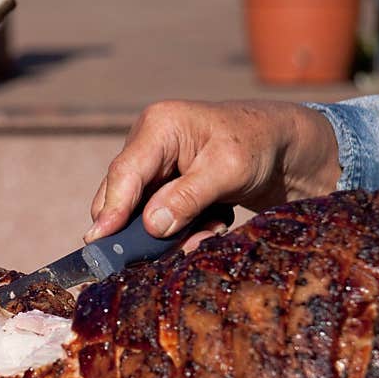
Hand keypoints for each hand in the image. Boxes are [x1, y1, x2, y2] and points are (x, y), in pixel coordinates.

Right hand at [84, 100, 341, 242]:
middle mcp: (146, 144)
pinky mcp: (161, 186)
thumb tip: (152, 225)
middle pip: (120, 196)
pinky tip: (211, 221)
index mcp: (158, 127)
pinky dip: (182, 229)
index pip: (124, 174)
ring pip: (139, 213)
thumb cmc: (257, 145)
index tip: (98, 242)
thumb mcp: (229, 170)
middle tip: (166, 251)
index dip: (111, 210)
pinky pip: (156, 218)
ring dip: (172, 232)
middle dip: (143, 229)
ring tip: (212, 225)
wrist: (280, 146)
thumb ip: (188, 197)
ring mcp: (152, 167)